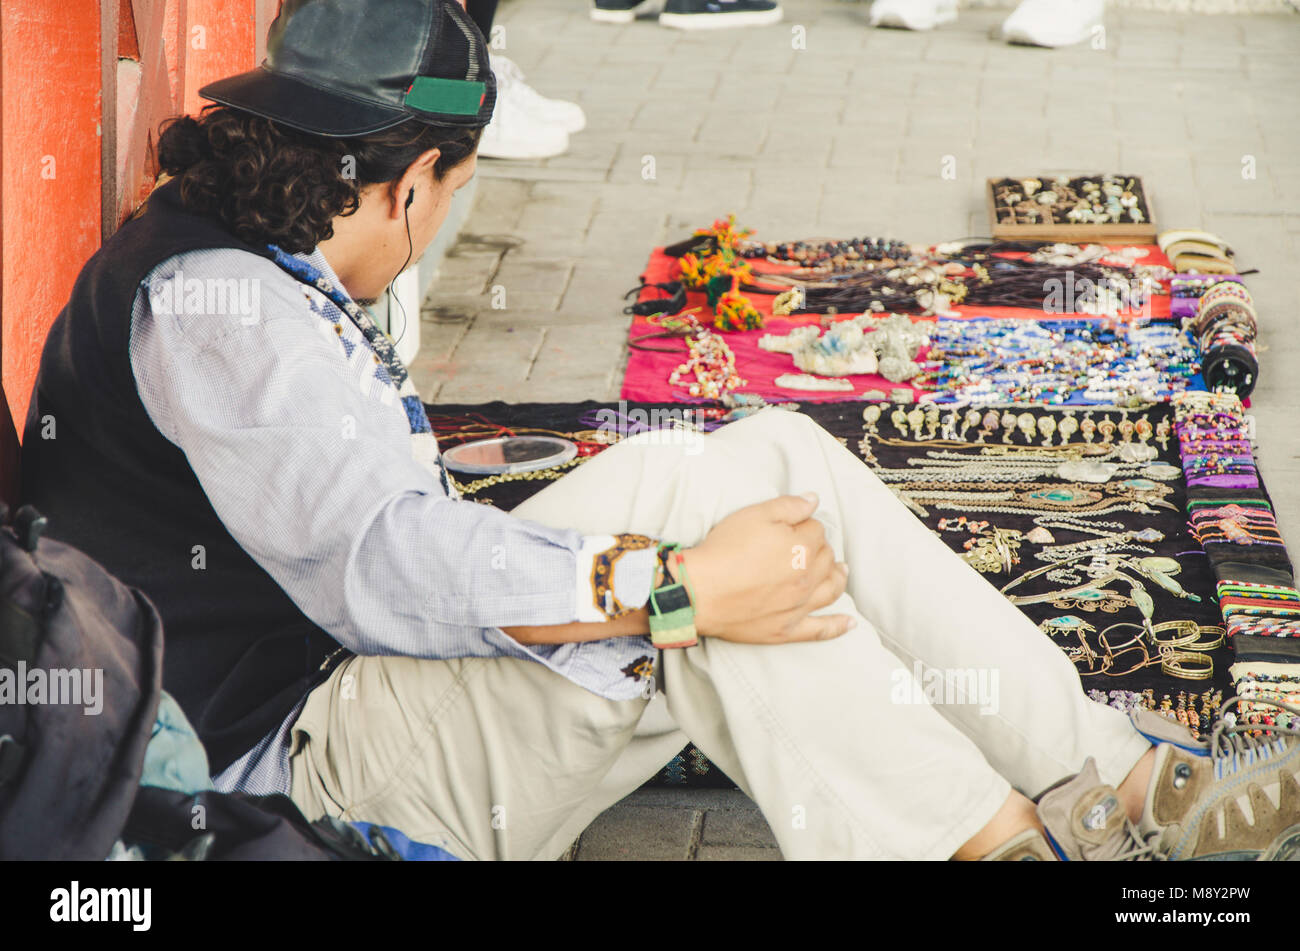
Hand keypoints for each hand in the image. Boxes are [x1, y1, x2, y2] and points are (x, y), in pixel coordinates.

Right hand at [676, 493, 854, 643]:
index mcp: (803, 548)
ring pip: (831, 590)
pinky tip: (849, 623)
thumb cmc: (723, 551)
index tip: (790, 526)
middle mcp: (808, 578)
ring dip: (838, 578)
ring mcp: (799, 606)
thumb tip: (814, 501)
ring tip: (841, 572)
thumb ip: (789, 506)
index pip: (816, 530)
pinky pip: (820, 630)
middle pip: (827, 559)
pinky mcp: (787, 630)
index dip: (804, 525)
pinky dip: (837, 626)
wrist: (699, 592)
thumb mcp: (754, 515)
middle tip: (805, 545)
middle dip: (820, 548)